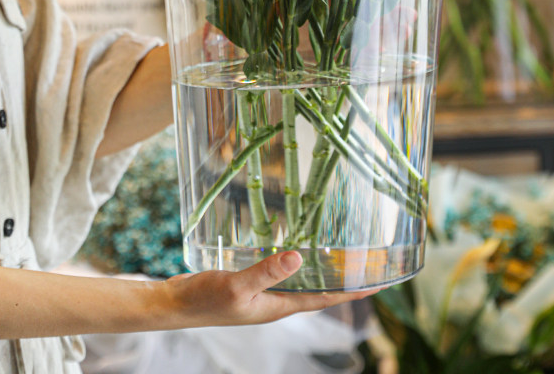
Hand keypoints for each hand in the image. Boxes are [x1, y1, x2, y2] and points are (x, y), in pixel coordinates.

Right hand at [156, 250, 379, 326]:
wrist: (172, 305)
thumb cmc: (202, 300)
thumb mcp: (236, 286)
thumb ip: (266, 272)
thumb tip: (298, 258)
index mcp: (278, 308)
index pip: (326, 299)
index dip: (354, 291)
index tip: (381, 283)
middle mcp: (275, 303)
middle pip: (318, 291)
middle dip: (344, 280)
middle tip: (369, 264)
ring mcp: (262, 294)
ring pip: (301, 281)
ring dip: (322, 270)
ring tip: (342, 254)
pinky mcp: (250, 282)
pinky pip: (282, 272)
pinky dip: (295, 261)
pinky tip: (295, 246)